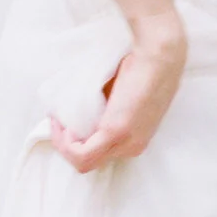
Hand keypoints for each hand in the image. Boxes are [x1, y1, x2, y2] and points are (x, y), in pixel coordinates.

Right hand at [50, 15, 187, 174]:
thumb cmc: (143, 66)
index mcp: (135, 140)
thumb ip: (106, 107)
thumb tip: (82, 107)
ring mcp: (125, 142)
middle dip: (67, 145)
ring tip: (58, 124)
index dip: (78, 142)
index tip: (66, 123)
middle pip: (90, 162)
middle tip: (57, 123)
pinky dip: (67, 144)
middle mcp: (132, 147)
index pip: (100, 155)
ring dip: (64, 146)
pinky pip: (83, 154)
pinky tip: (64, 126)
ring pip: (84, 162)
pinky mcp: (116, 131)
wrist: (159, 54)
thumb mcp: (120, 95)